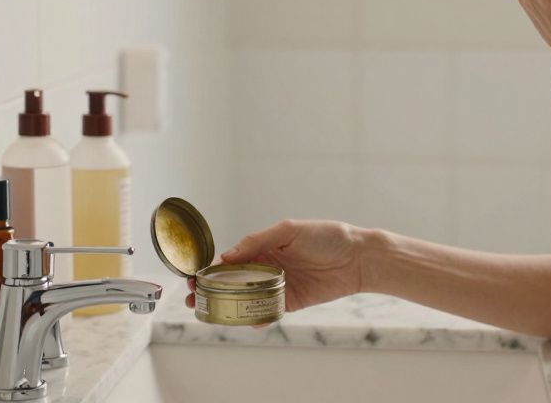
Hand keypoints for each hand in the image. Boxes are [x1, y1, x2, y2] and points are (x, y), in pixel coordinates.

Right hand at [185, 220, 367, 312]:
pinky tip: (243, 320)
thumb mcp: (289, 230)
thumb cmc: (327, 237)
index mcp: (264, 247)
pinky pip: (268, 311)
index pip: (231, 259)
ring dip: (227, 305)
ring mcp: (278, 285)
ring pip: (246, 298)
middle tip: (192, 296)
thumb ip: (258, 240)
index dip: (211, 267)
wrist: (358, 259)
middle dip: (211, 289)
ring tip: (208, 310)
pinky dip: (254, 317)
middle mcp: (268, 267)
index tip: (194, 275)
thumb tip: (227, 255)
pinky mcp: (291, 302)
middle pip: (233, 281)